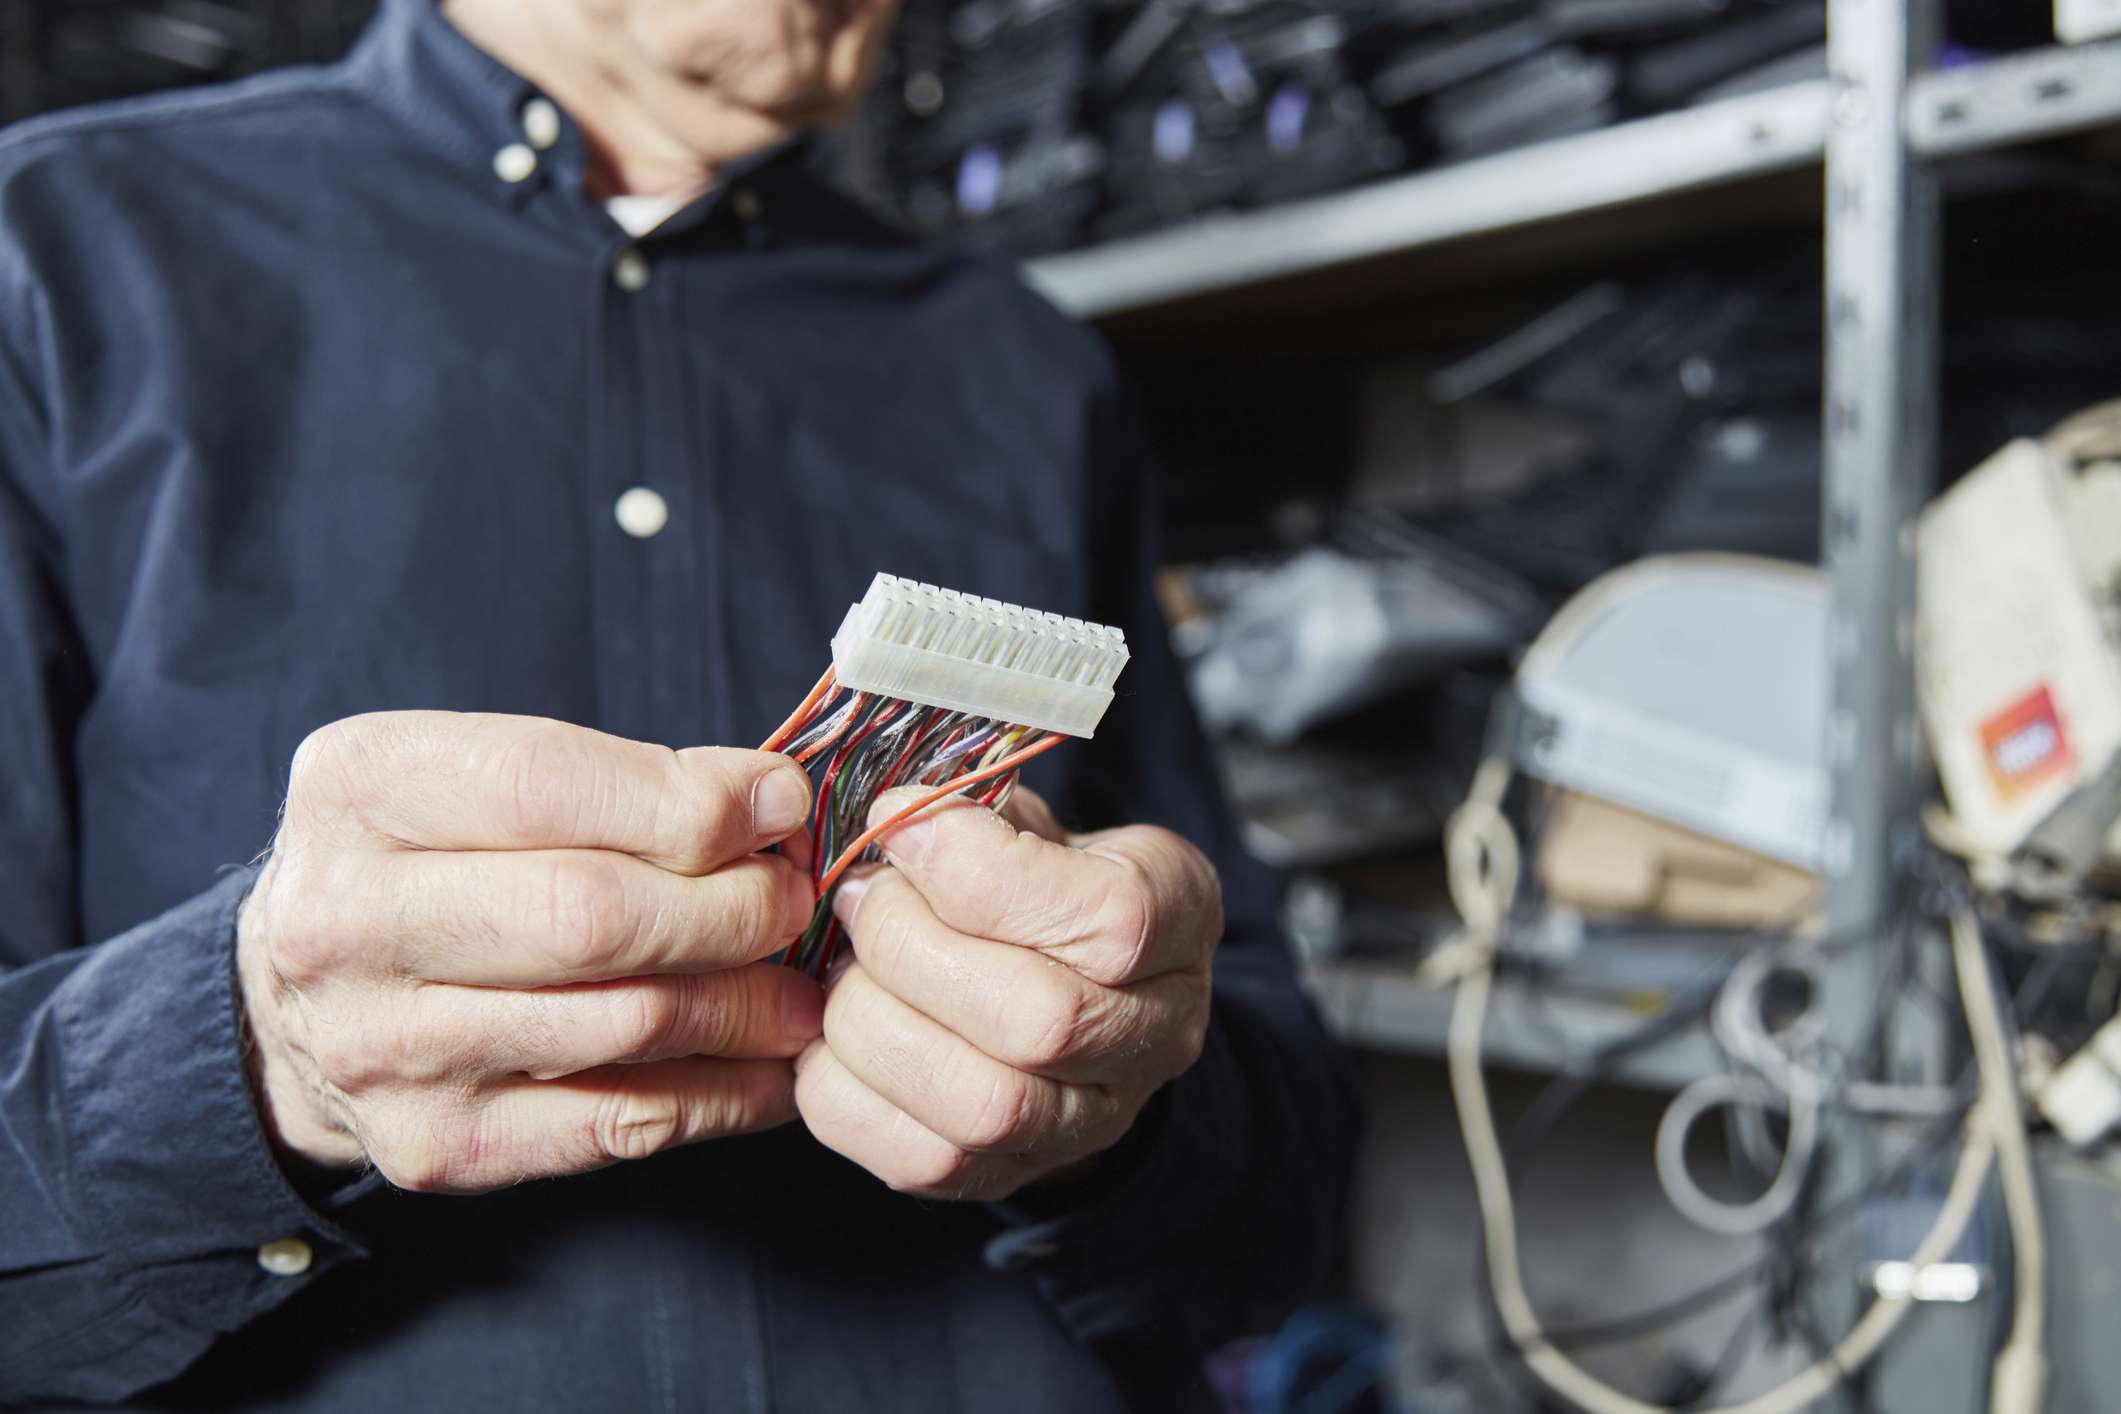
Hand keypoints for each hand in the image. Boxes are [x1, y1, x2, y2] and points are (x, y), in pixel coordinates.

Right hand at [236, 712, 823, 1192]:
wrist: (297, 999)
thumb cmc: (430, 862)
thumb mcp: (480, 777)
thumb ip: (621, 779)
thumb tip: (775, 804)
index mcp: (357, 791)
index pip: (546, 785)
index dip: (690, 802)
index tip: (782, 806)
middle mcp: (347, 921)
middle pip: (591, 914)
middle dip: (731, 907)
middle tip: (792, 903)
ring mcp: (386, 1046)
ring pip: (625, 1023)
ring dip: (747, 1005)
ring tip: (799, 987)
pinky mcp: (436, 1144)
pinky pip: (624, 1123)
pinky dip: (726, 1093)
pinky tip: (769, 1065)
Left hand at [793, 786, 1219, 1200]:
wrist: (1061, 980)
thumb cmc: (1037, 877)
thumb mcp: (1030, 817)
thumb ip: (976, 812)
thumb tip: (888, 820)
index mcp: (1179, 919)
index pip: (1112, 918)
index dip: (981, 870)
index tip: (897, 822)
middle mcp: (1159, 1034)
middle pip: (1043, 1021)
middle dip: (912, 946)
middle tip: (859, 897)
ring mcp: (1092, 1120)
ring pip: (986, 1107)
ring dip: (876, 1023)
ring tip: (844, 967)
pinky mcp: (1010, 1175)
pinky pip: (922, 1163)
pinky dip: (847, 1092)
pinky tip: (832, 1032)